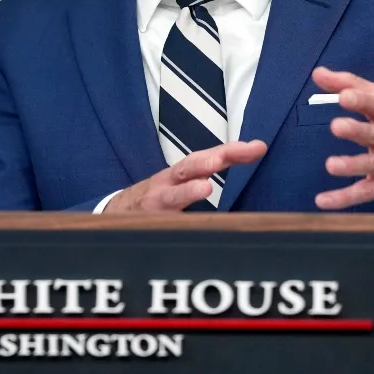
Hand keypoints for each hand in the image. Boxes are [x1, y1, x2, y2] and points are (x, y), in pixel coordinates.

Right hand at [103, 140, 266, 211]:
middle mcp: (167, 184)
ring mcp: (154, 204)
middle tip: (221, 159)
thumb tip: (250, 160)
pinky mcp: (144, 224)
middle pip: (187, 168)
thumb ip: (211, 174)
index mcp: (182, 173)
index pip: (209, 157)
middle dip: (205, 162)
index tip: (257, 147)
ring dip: (186, 191)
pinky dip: (167, 225)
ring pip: (170, 197)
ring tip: (204, 188)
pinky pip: (158, 225)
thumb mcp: (185, 182)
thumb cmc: (160, 197)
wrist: (117, 213)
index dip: (231, 151)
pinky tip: (176, 226)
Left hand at [310, 67, 373, 209]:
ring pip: (372, 165)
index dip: (363, 100)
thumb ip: (351, 85)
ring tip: (331, 165)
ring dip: (353, 166)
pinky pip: (365, 192)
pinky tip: (323, 200)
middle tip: (337, 126)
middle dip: (358, 131)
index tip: (344, 95)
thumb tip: (319, 73)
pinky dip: (344, 198)